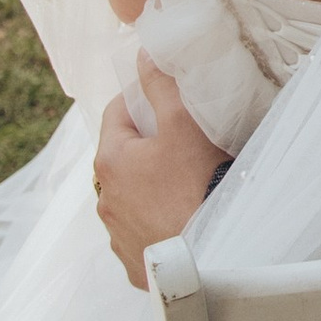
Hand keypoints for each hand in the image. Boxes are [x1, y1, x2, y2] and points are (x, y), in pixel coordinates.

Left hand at [93, 54, 229, 290]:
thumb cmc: (198, 184)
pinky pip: (143, 237)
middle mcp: (105, 200)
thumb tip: (144, 54)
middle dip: (147, 147)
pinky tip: (184, 222)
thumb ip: (161, 84)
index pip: (116, 113)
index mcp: (110, 161)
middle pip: (123, 159)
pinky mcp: (135, 266)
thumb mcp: (183, 123)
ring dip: (150, 190)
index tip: (165, 98)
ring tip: (187, 186)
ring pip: (131, 200)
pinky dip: (158, 227)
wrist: (216, 253)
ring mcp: (118, 237)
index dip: (140, 99)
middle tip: (184, 141)